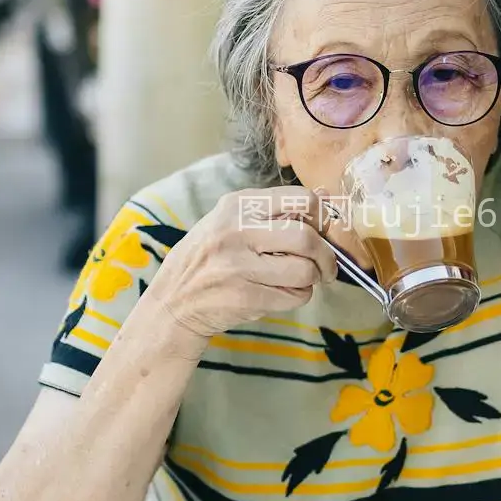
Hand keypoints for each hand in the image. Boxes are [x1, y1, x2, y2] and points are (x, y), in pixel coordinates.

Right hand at [144, 187, 338, 339]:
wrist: (173, 302)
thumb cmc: (210, 259)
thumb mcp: (230, 222)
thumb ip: (271, 214)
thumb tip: (327, 205)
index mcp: (238, 204)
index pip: (301, 199)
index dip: (322, 219)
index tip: (324, 234)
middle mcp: (236, 230)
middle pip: (306, 237)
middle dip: (326, 257)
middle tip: (326, 268)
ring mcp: (237, 265)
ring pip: (304, 271)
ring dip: (311, 280)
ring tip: (300, 282)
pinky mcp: (243, 297)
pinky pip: (293, 297)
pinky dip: (297, 297)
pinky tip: (280, 294)